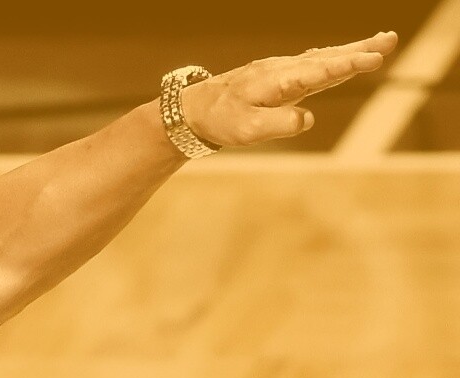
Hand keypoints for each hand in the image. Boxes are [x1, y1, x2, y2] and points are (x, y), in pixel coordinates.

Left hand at [182, 30, 398, 147]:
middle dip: (358, 50)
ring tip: (382, 42)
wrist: (192, 109)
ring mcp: (280, 70)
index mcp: (276, 82)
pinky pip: (312, 63)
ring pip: (322, 58)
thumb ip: (278, 125)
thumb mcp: (246, 131)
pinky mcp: (278, 76)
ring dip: (352, 50)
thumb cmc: (220, 121)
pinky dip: (333, 57)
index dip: (344, 66)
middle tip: (390, 41)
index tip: (370, 59)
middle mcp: (281, 70)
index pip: (317, 72)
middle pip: (325, 59)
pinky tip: (346, 54)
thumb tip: (308, 118)